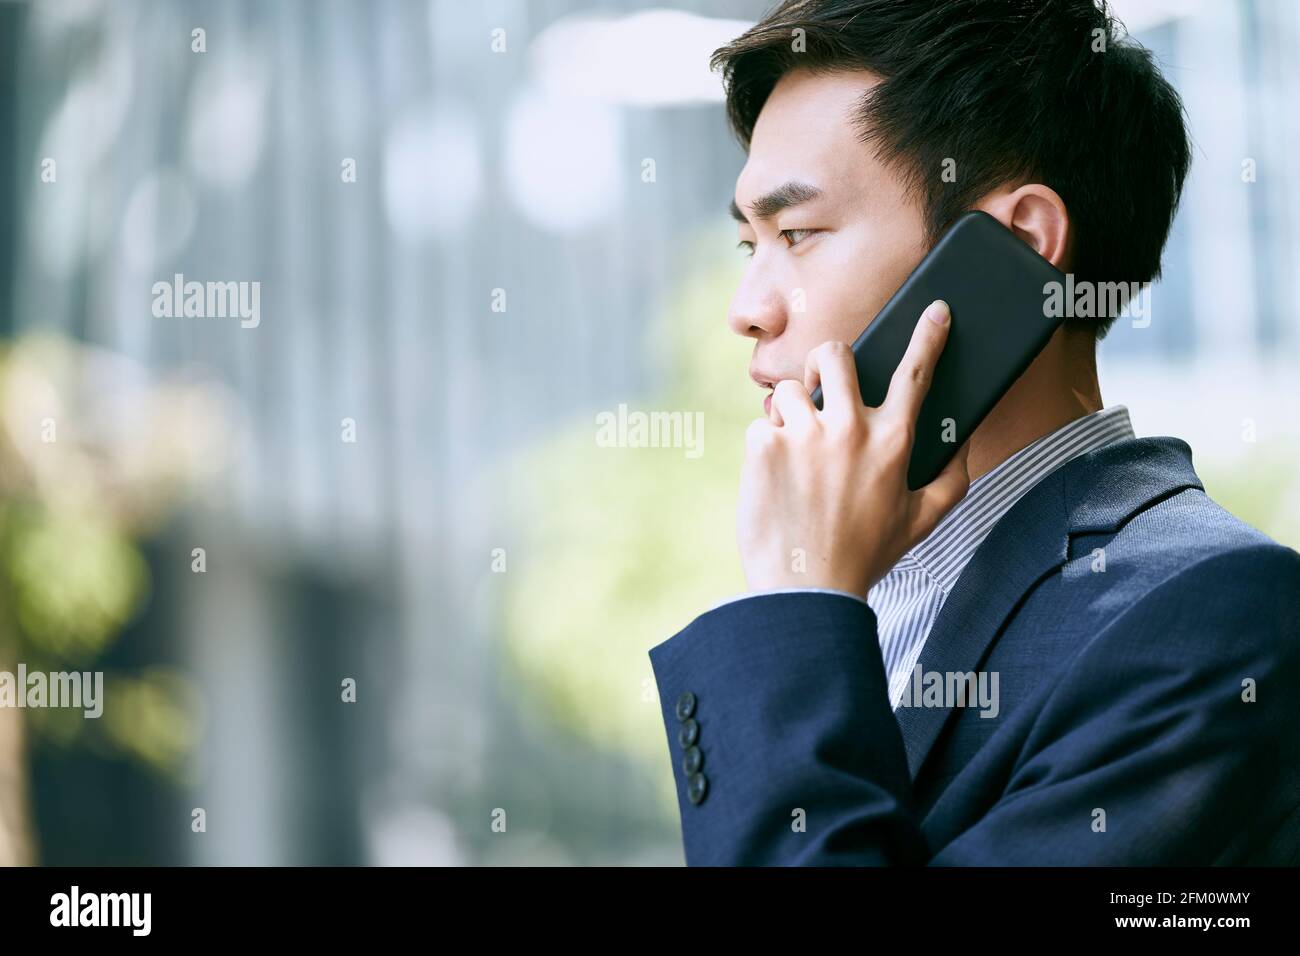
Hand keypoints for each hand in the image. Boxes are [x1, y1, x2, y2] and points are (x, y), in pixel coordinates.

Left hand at [736, 299, 970, 595]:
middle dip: (829, 360)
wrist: (807, 589)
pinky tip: (774, 478)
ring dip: (791, 411)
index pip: (915, 373)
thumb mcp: (922, 521)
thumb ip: (952, 478)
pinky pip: (760, 423)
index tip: (935, 310)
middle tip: (825, 383)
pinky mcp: (763, 447)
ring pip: (790, 388)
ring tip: (795, 448)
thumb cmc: (866, 555)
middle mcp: (849, 430)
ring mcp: (803, 435)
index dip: (928, 336)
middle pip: (836, 354)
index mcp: (893, 442)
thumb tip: (963, 440)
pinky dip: (764, 445)